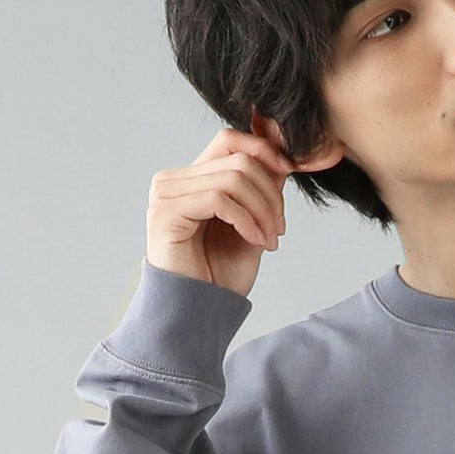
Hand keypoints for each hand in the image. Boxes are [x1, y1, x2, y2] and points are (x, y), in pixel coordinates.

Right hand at [145, 127, 296, 298]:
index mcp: (191, 179)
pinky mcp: (166, 213)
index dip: (264, 149)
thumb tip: (282, 153)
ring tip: (270, 240)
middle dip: (271, 195)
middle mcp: (173, 181)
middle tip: (280, 230)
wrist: (199, 314)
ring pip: (233, 179)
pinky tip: (257, 242)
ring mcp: (166, 195)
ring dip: (263, 212)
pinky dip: (247, 220)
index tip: (289, 174)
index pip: (229, 140)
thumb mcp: (252, 224)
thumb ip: (262, 188)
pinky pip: (220, 199)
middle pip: (239, 160)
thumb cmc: (221, 274)